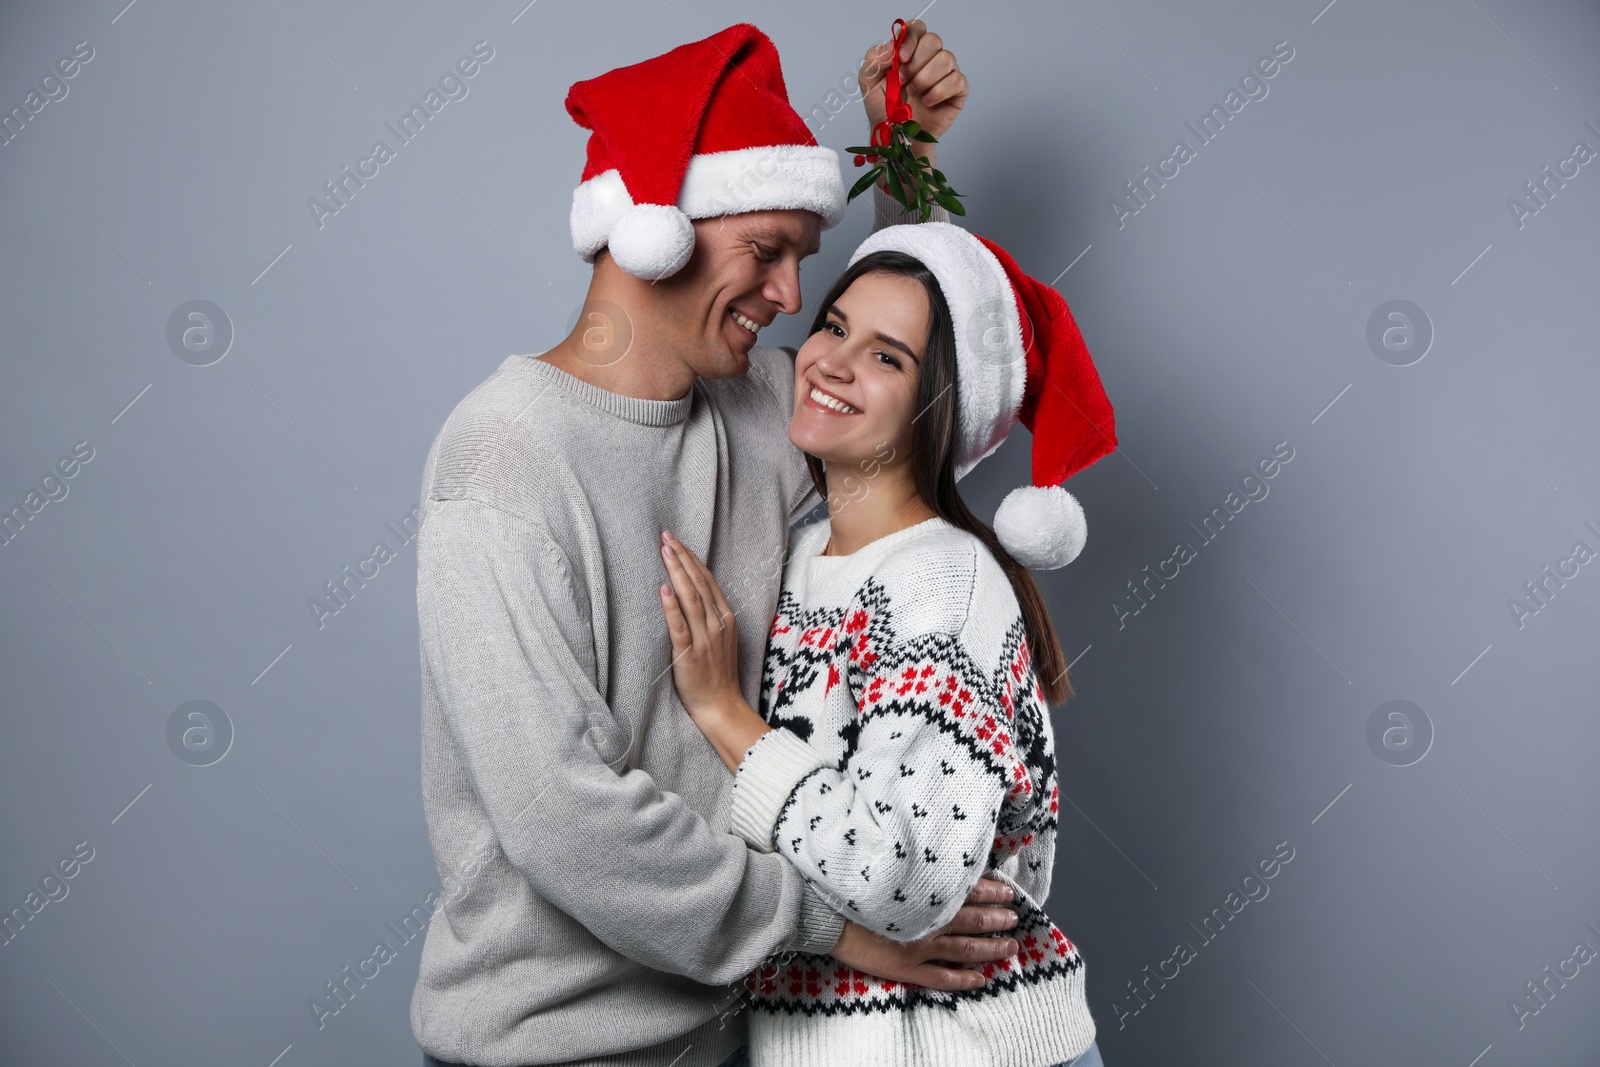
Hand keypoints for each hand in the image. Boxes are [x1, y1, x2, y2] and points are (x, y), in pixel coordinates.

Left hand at [659, 530, 741, 719]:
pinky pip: (680, 627)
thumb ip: (709, 615)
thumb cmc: (716, 673)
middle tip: (666, 536)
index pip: (707, 580)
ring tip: (664, 551)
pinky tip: (663, 590)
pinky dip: (672, 607)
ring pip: (690, 598)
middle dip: (681, 557)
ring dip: (676, 573)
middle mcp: (717, 624)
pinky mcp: (689, 655)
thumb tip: (689, 591)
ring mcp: (704, 639)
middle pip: (699, 583)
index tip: (676, 540)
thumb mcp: (719, 638)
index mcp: (725, 618)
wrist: (721, 706)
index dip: (691, 558)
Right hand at [827, 876, 1020, 990]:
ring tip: (1010, 947)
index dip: (991, 892)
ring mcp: (918, 947)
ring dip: (990, 948)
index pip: (968, 891)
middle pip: (972, 920)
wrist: (824, 910)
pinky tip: (981, 979)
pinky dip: (963, 980)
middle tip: (1015, 919)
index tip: (1008, 892)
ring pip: (965, 949)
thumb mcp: (889, 866)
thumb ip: (917, 868)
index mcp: (924, 894)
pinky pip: (941, 978)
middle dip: (997, 919)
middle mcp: (927, 920)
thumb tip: (944, 863)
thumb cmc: (854, 883)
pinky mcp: (905, 968)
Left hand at [858, 20, 967, 151]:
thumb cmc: (884, 108)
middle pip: (933, 41)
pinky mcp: (957, 90)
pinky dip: (939, 91)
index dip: (911, 39)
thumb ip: (874, 58)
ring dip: (925, 78)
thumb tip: (893, 45)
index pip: (917, 28)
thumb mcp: (868, 81)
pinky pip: (957, 80)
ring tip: (913, 94)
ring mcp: (945, 73)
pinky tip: (927, 102)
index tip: (902, 57)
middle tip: (903, 81)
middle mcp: (930, 58)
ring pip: (947, 59)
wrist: (895, 136)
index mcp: (910, 51)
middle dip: (916, 63)